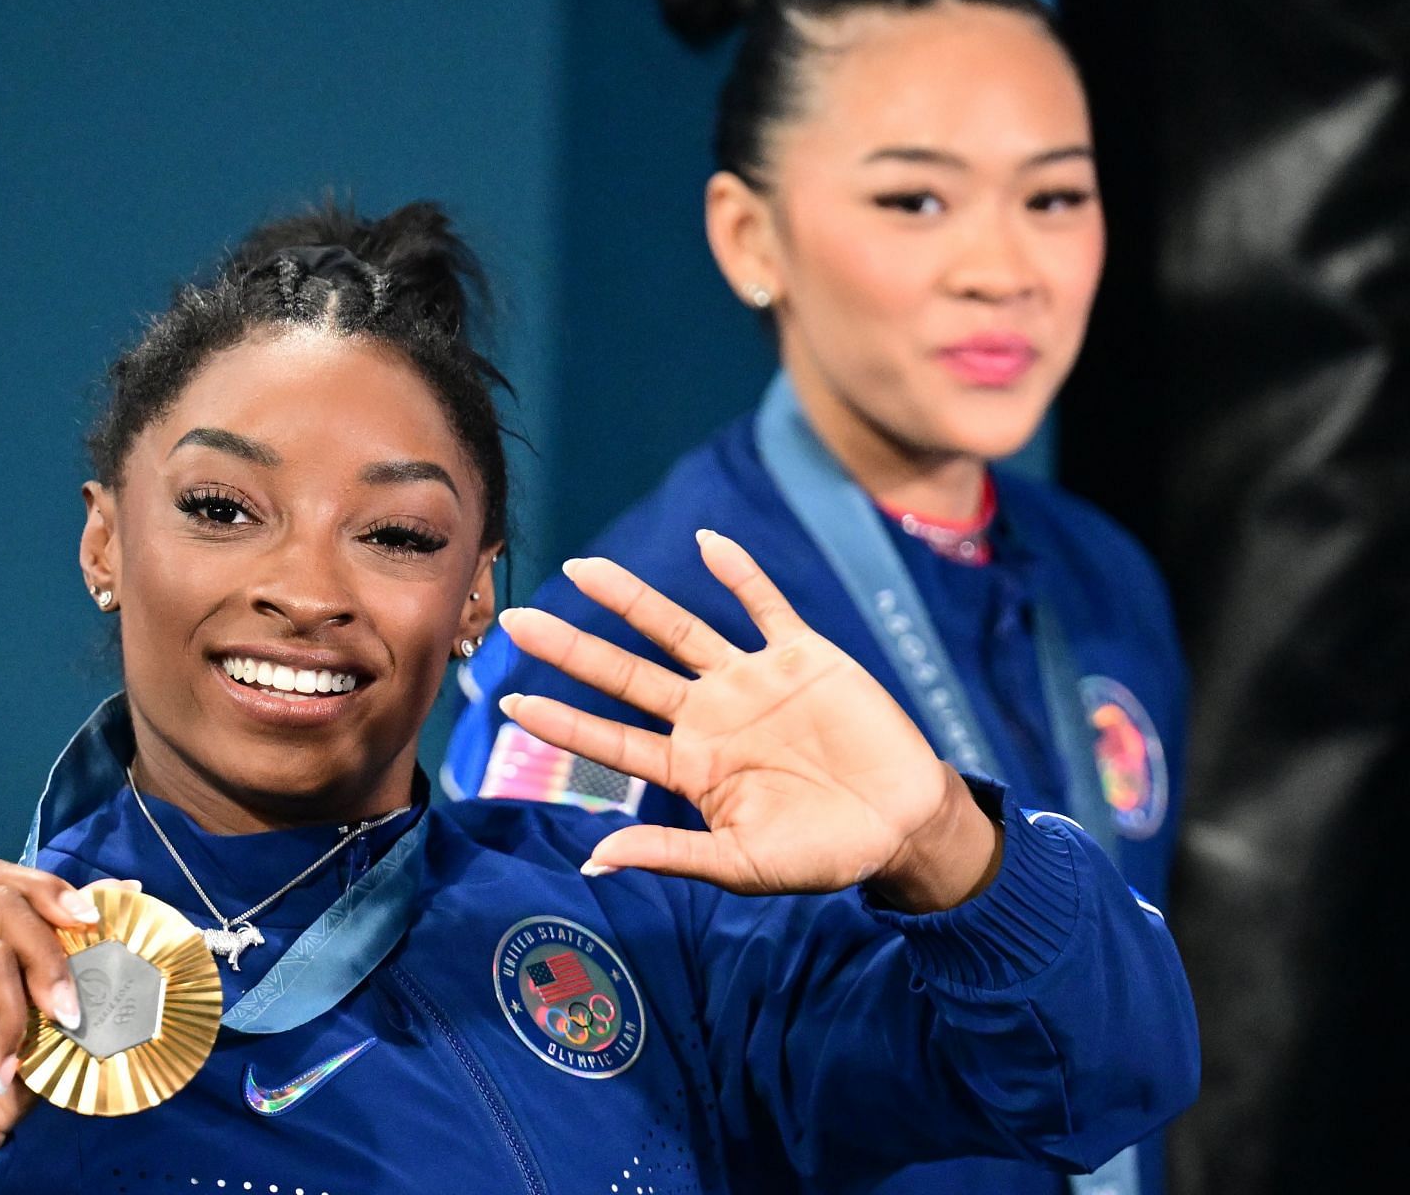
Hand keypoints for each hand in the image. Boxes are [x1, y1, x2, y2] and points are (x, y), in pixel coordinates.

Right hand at [0, 861, 139, 1154]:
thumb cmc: (3, 1070)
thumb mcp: (46, 998)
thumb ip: (69, 942)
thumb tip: (124, 886)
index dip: (47, 889)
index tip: (90, 922)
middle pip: (1, 901)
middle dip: (49, 957)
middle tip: (65, 1011)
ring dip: (17, 1011)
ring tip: (6, 1051)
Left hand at [498, 530, 998, 910]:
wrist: (903, 825)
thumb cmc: (822, 854)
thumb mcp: (743, 865)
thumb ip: (672, 854)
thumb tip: (592, 860)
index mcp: (690, 767)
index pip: (610, 738)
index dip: (562, 720)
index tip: (507, 703)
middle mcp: (709, 716)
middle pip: (626, 673)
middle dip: (572, 648)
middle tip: (515, 619)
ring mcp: (751, 681)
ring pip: (679, 630)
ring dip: (632, 600)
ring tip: (582, 570)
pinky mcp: (801, 656)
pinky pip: (764, 605)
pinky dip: (738, 573)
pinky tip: (706, 543)